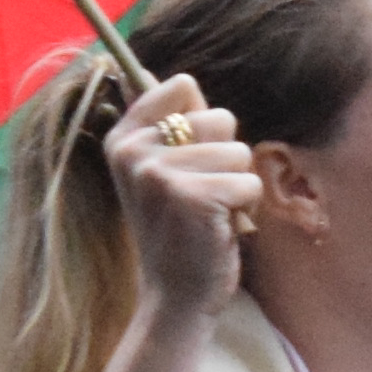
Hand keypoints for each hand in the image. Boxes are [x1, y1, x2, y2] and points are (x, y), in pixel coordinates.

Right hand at [102, 70, 258, 328]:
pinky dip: (245, 207)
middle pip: (220, 117)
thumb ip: (167, 124)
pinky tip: (218, 228)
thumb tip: (162, 74)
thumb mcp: (158, 172)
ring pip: (239, 151)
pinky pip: (249, 181)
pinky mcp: (192, 196)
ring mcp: (159, 173)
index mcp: (122, 138)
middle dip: (225, 158)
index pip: (183, 85)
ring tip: (210, 213)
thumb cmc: (178, 231)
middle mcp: (133, 150)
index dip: (203, 123)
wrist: (174, 298)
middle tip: (201, 196)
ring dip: (236, 185)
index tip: (187, 163)